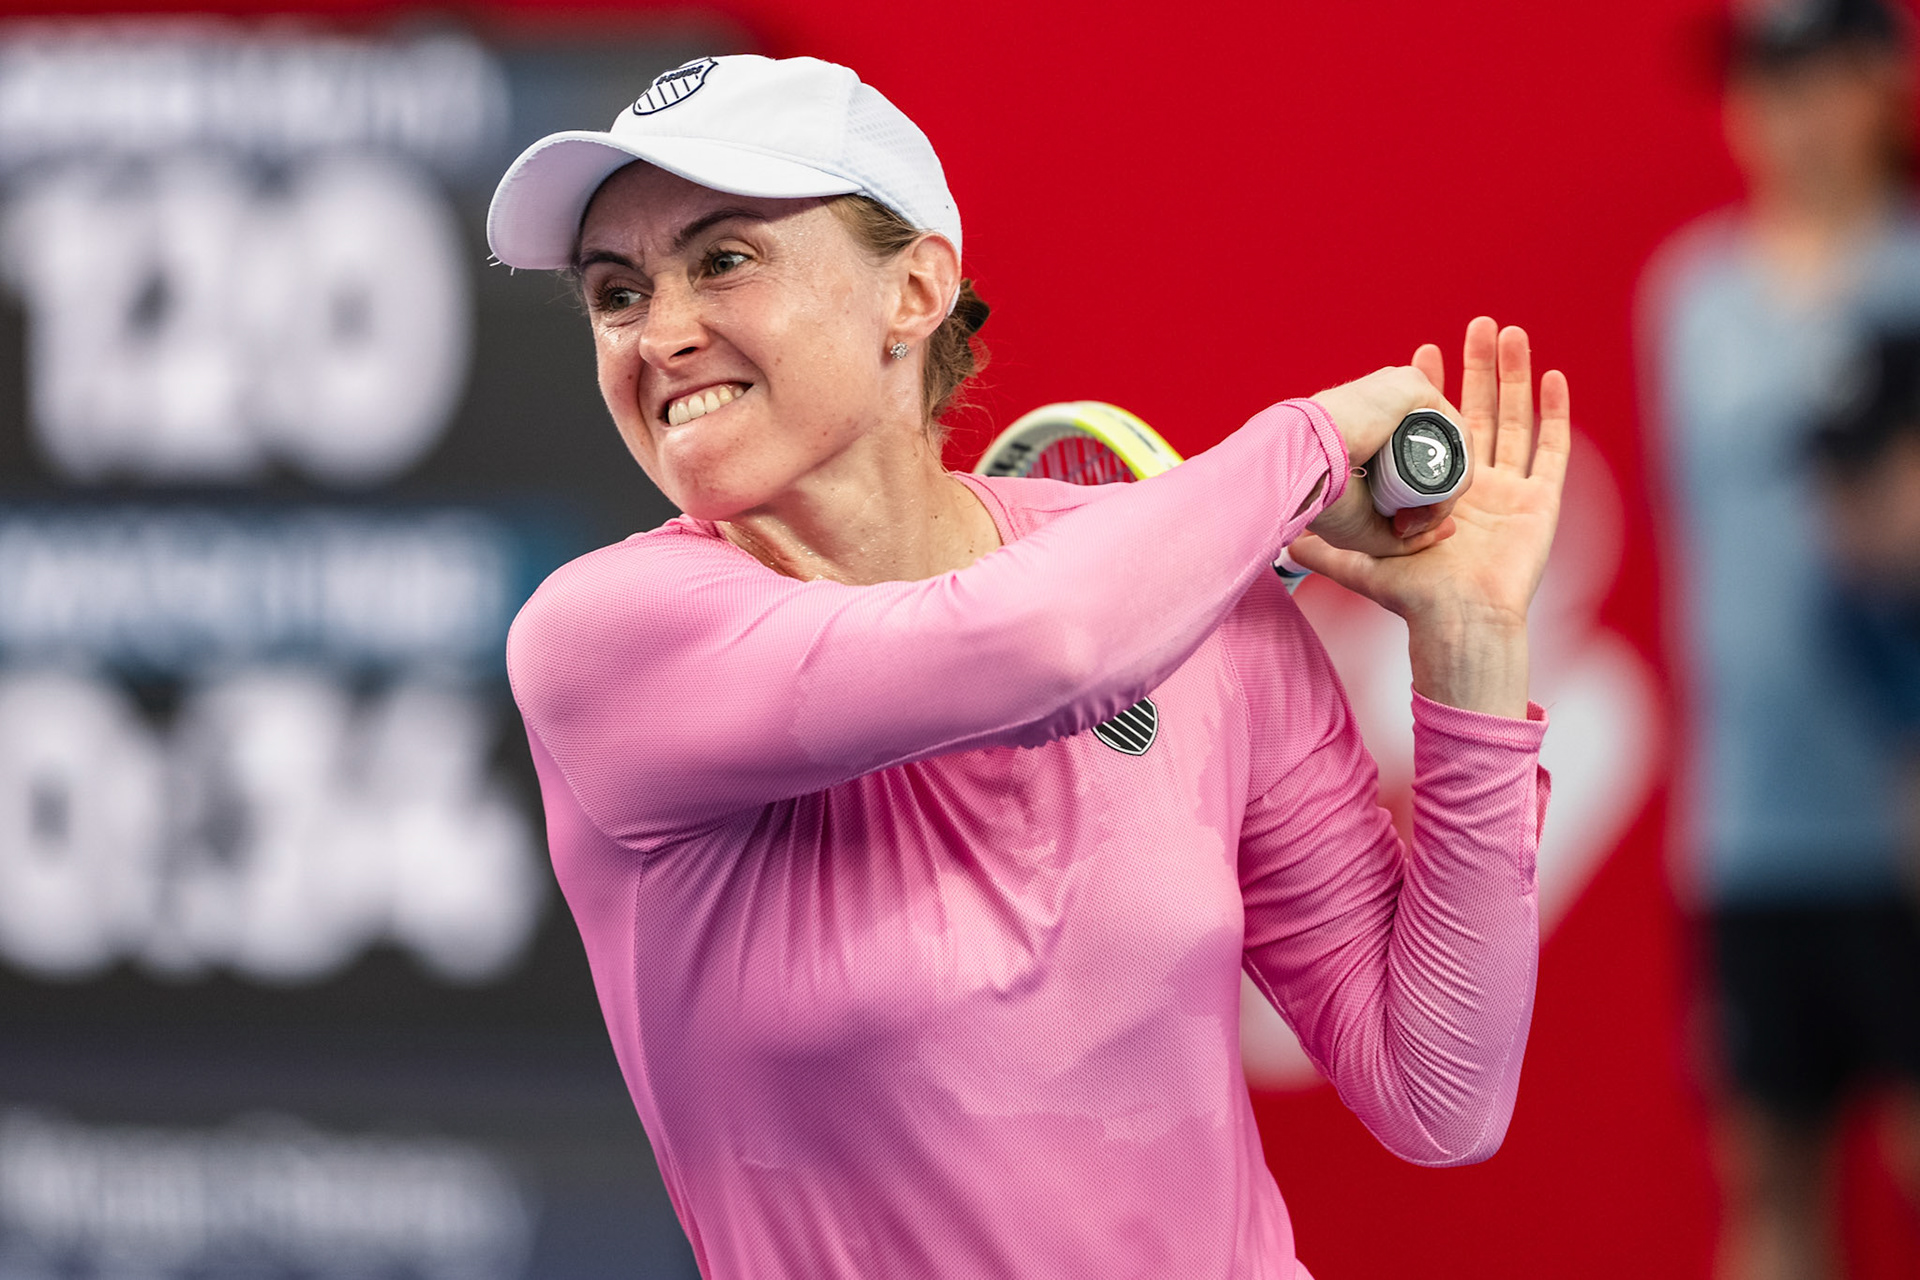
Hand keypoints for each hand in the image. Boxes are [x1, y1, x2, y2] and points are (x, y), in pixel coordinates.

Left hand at [1290, 318, 1569, 634]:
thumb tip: (1286, 542)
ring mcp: (1511, 492)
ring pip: (1516, 418)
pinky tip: (1552, 376)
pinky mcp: (1540, 503)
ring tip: (1510, 332)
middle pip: (1481, 410)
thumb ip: (1327, 550)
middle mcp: (1477, 484)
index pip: (1435, 426)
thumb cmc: (1414, 597)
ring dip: (1514, 375)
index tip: (1422, 352)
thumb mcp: (1362, 562)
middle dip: (1477, 366)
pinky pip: (1552, 450)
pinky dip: (1554, 413)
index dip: (1432, 388)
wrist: (1456, 620)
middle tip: (1475, 324)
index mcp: (1438, 489)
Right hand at [1306, 365, 1466, 557]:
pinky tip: (1438, 492)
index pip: (1412, 462)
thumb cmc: (1320, 498)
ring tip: (1422, 515)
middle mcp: (1385, 409)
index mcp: (1368, 431)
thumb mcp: (1365, 526)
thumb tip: (1448, 531)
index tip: (1400, 527)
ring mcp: (1399, 394)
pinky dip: (1456, 466)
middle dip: (1434, 497)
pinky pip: (1454, 430)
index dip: (1418, 499)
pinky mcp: (1412, 386)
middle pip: (1433, 454)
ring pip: (1446, 445)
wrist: (1299, 469)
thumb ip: (1405, 535)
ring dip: (1447, 488)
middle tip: (1409, 524)